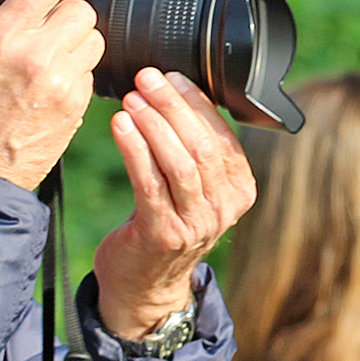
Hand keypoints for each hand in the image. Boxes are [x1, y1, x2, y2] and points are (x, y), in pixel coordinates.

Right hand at [0, 0, 104, 189]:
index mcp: (2, 36)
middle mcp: (38, 55)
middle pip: (81, 8)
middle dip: (66, 8)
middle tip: (48, 18)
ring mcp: (63, 82)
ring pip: (94, 38)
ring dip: (76, 38)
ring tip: (52, 49)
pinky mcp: (78, 106)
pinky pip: (91, 71)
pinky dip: (77, 69)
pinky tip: (52, 79)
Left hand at [92, 69, 256, 339]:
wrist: (144, 284)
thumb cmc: (164, 222)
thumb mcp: (193, 187)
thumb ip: (195, 149)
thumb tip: (174, 90)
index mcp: (239, 190)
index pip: (224, 136)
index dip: (196, 102)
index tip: (169, 76)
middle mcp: (223, 209)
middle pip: (203, 146)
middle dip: (172, 107)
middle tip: (146, 79)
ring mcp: (195, 225)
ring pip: (180, 163)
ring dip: (153, 125)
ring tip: (130, 99)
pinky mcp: (163, 234)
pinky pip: (149, 183)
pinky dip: (134, 149)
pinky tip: (120, 126)